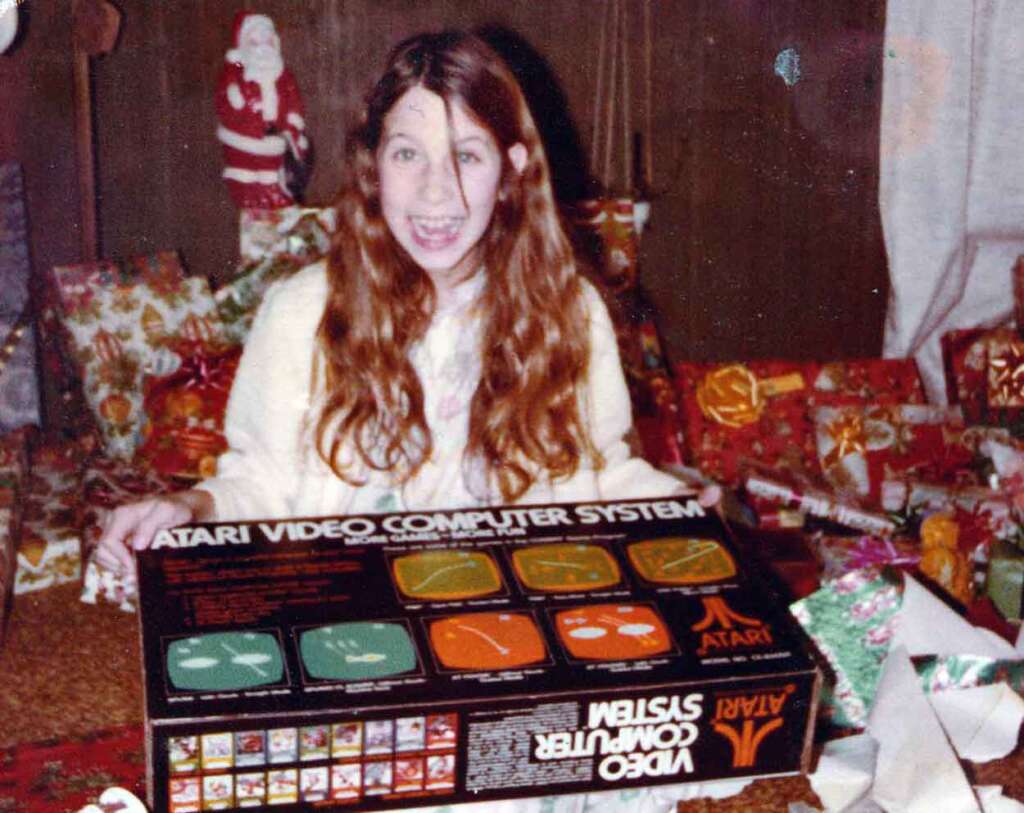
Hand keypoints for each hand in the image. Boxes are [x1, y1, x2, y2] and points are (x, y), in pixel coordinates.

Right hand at [94, 490, 211, 579]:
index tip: (134, 569)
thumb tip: (137, 545)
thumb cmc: (175, 509)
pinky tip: (135, 573)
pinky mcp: (121, 543)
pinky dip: (122, 568)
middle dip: (118, 566)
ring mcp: (116, 534)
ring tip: (136, 574)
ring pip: (105, 558)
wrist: (181, 509)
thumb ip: (150, 525)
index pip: (109, 542)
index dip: (119, 558)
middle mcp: (114, 524)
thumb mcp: (166, 511)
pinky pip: (113, 559)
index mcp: (122, 515)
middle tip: (136, 575)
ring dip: (118, 569)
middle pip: (103, 552)